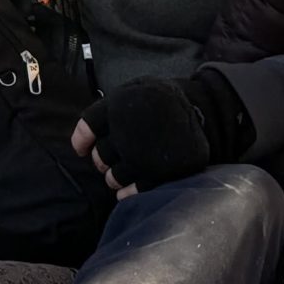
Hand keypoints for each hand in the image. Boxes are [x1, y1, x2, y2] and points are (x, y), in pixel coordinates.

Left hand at [73, 71, 251, 193]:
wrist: (203, 110)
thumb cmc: (161, 101)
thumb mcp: (135, 90)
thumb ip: (110, 110)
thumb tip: (84, 139)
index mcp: (118, 106)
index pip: (88, 126)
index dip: (81, 140)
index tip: (81, 148)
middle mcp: (127, 131)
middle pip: (99, 157)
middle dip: (101, 160)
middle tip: (109, 160)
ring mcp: (144, 155)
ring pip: (113, 177)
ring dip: (114, 178)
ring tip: (123, 173)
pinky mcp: (161, 173)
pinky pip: (135, 191)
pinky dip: (128, 194)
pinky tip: (128, 191)